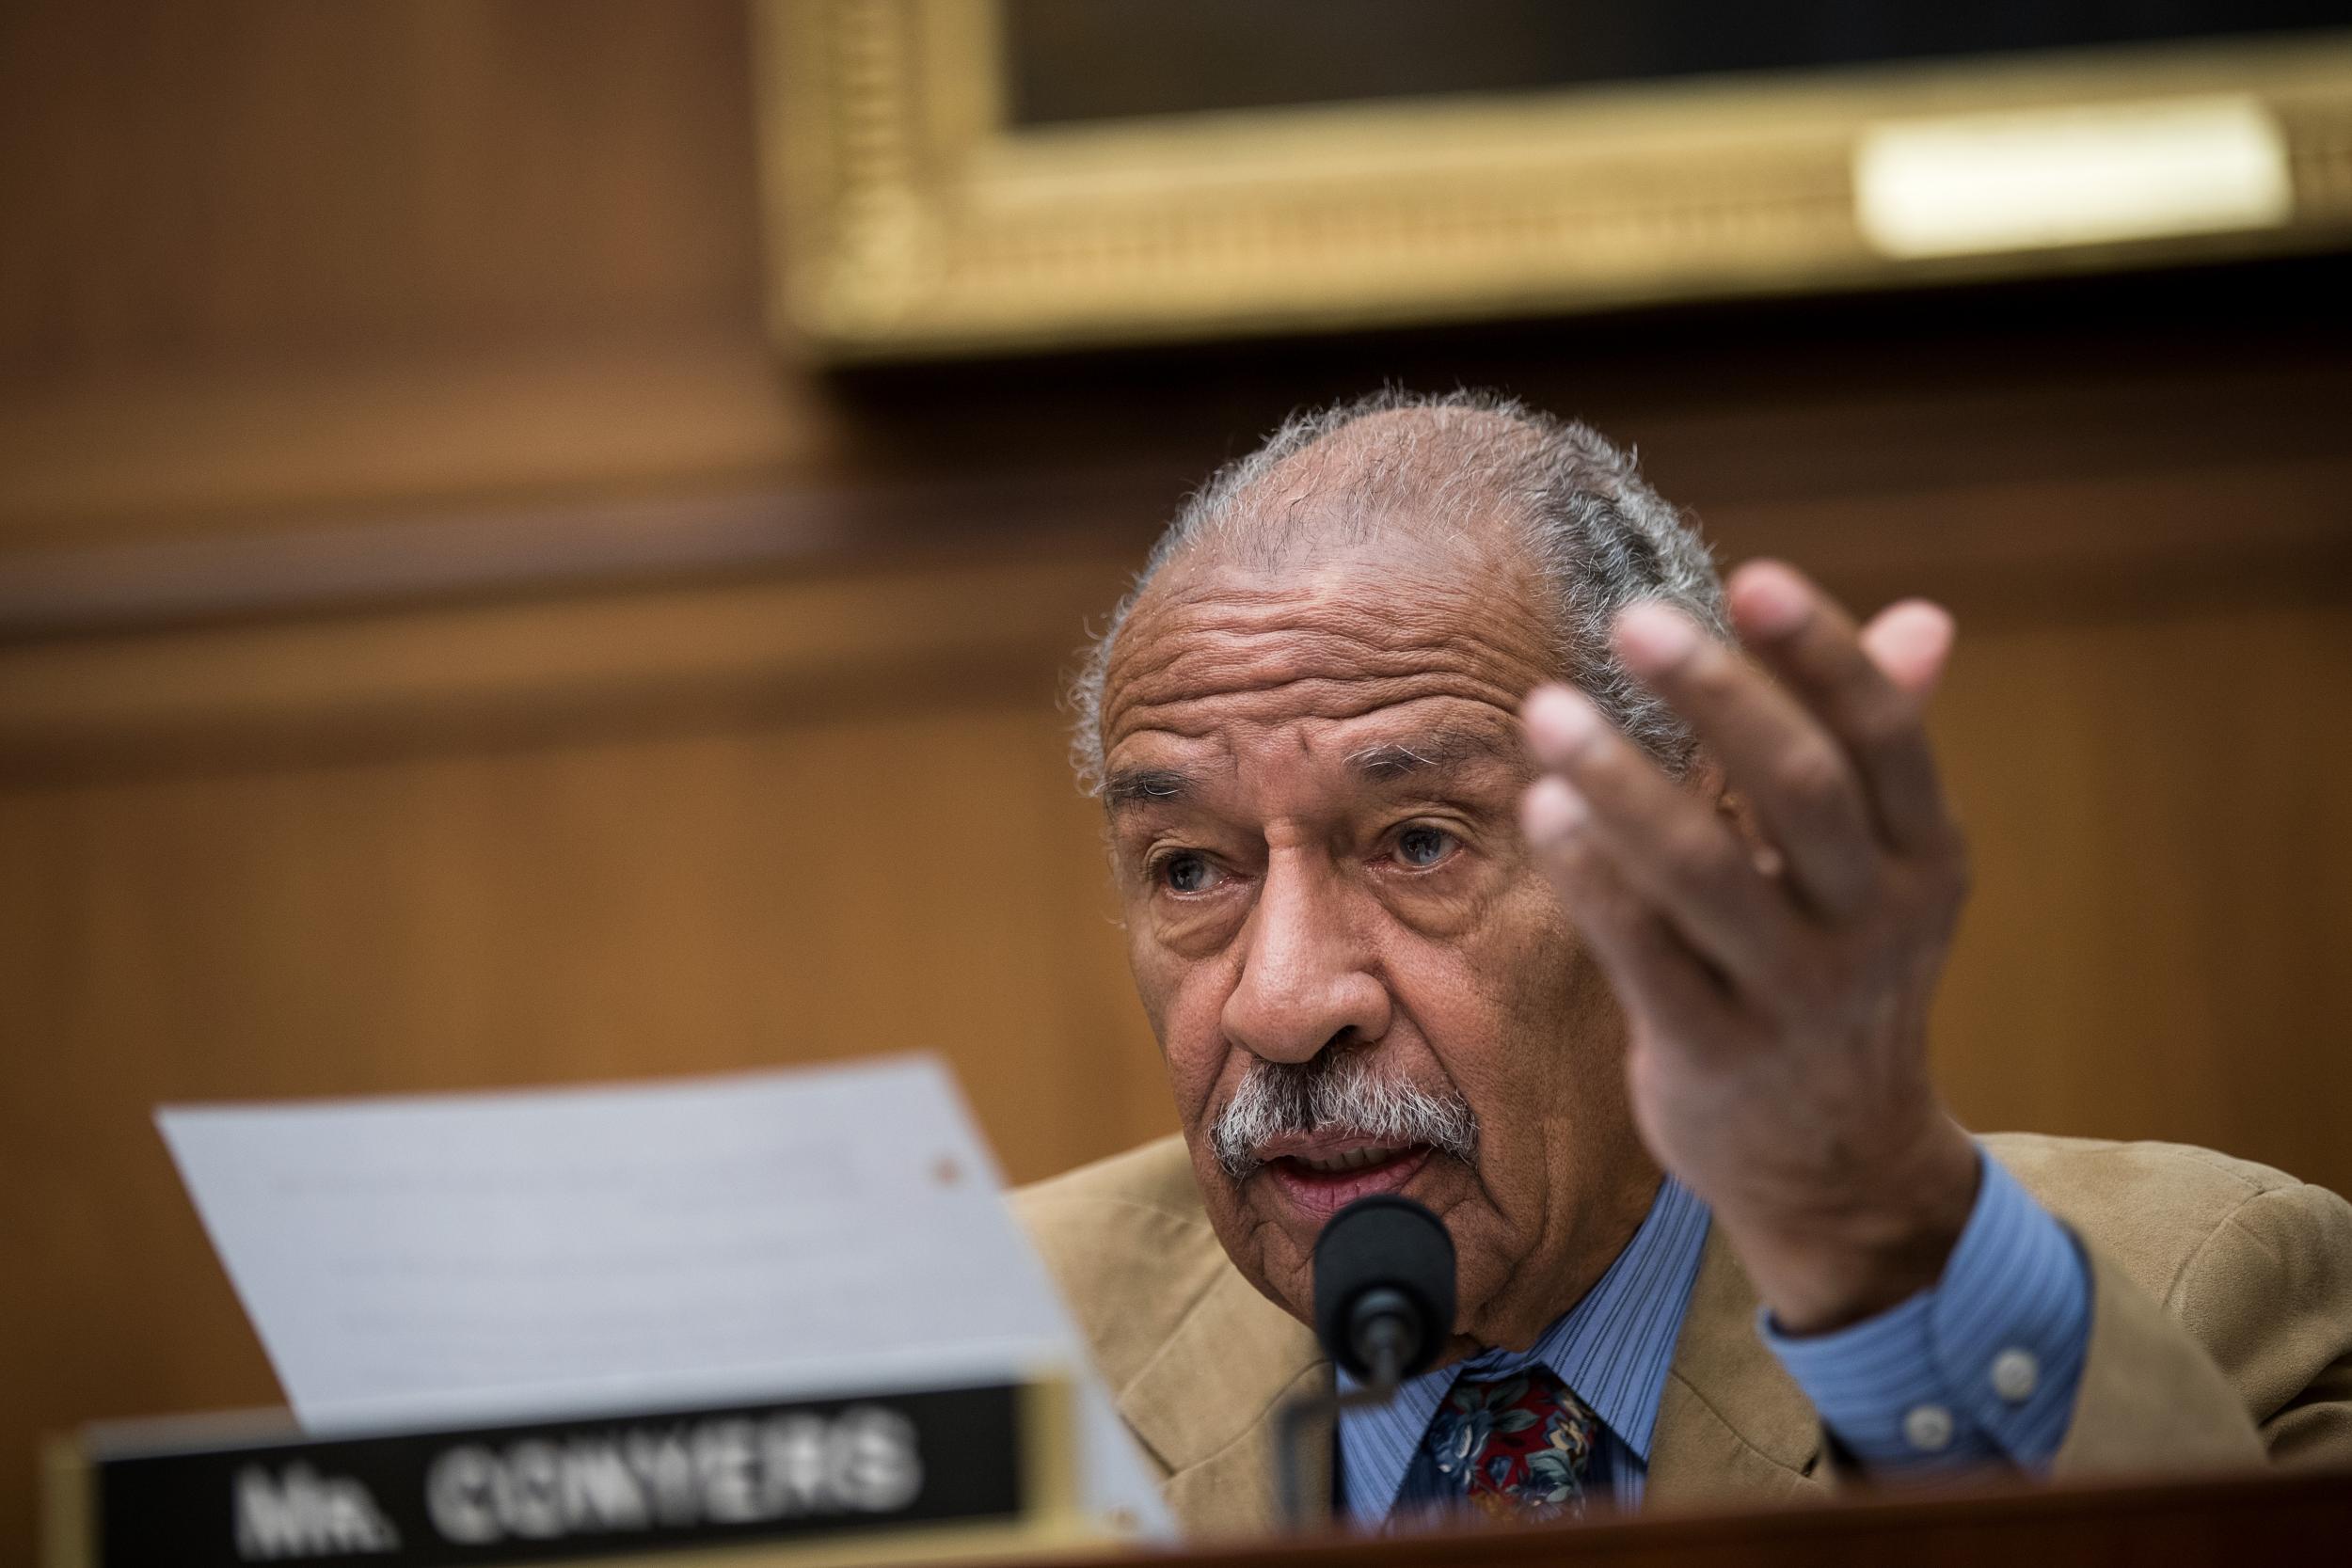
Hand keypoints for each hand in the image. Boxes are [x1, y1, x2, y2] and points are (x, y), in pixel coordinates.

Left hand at [1519, 560, 1978, 1333]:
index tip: (1751, 577)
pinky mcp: (1713, 1055)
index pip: (1884, 738)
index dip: (1824, 654)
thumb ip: (1881, 750)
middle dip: (1718, 696)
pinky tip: (1543, 811)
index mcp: (1924, 859)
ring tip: (1547, 709)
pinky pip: (1643, 954)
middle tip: (1631, 618)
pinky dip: (1593, 878)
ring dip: (1621, 782)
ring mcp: (1795, 997)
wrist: (1838, 1168)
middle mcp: (1875, 924)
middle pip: (1801, 790)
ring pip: (1705, 873)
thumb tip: (1925, 615)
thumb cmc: (1838, 978)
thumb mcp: (1887, 873)